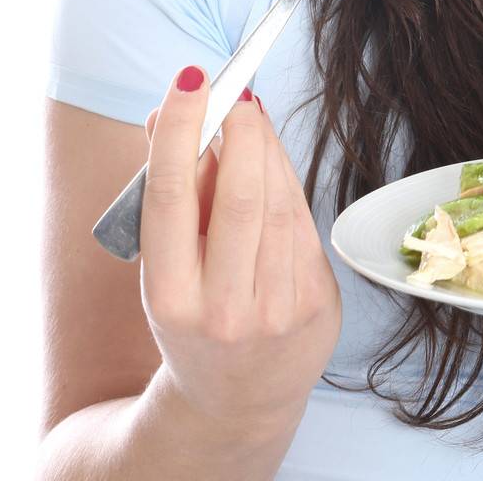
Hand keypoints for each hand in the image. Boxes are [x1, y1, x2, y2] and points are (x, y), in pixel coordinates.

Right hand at [138, 65, 341, 435]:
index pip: (171, 197)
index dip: (180, 130)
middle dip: (241, 130)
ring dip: (268, 148)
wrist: (233, 400)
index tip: (190, 80)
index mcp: (168, 297)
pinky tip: (274, 165)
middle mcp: (223, 310)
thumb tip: (170, 108)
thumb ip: (169, 185)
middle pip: (241, 195)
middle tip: (236, 92)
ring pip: (280, 202)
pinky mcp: (318, 307)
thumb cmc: (193, 311)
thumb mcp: (165, 263)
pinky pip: (305, 223)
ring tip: (252, 122)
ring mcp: (277, 313)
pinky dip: (288, 181)